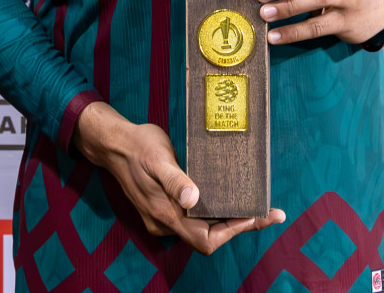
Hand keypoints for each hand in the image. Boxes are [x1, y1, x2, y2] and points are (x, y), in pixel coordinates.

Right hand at [71, 101, 284, 253]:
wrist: (113, 144)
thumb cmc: (138, 147)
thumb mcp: (158, 159)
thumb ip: (174, 181)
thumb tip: (193, 200)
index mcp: (166, 214)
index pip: (207, 238)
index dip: (235, 231)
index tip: (259, 216)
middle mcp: (166, 222)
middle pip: (210, 237)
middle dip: (241, 225)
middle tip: (270, 211)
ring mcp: (164, 217)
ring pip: (202, 228)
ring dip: (229, 219)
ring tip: (256, 205)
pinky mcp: (164, 207)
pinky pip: (194, 218)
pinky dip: (214, 212)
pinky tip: (228, 197)